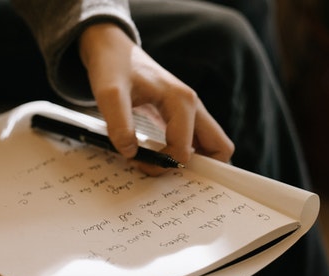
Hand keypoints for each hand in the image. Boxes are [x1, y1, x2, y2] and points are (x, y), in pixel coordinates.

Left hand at [78, 23, 233, 174]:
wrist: (113, 50)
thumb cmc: (113, 67)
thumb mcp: (108, 93)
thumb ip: (118, 123)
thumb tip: (131, 152)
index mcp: (182, 101)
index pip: (184, 149)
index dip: (161, 163)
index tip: (137, 161)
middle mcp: (193, 106)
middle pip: (220, 147)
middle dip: (196, 169)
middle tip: (164, 173)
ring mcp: (191, 111)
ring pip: (210, 146)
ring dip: (191, 163)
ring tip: (159, 166)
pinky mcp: (182, 116)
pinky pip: (196, 142)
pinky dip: (184, 155)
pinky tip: (159, 157)